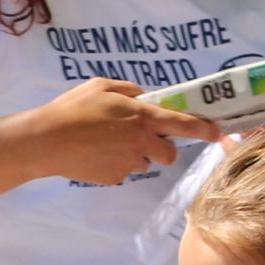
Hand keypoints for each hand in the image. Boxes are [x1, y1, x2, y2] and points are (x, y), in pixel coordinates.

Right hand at [15, 79, 219, 185]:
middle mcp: (141, 142)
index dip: (205, 129)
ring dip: (136, 154)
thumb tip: (145, 97)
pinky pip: (124, 171)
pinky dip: (116, 164)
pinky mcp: (115, 178)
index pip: (183, 124)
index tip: (218, 132)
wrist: (46, 141)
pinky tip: (96, 154)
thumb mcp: (101, 85)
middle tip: (141, 138)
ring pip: (145, 162)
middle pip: (169, 154)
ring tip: (108, 144)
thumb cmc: (73, 108)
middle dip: (162, 148)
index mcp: (141, 116)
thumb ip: (130, 90)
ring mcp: (128, 163)